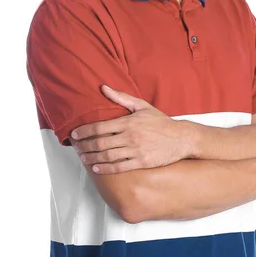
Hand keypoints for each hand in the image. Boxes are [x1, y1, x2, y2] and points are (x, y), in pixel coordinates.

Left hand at [70, 86, 189, 173]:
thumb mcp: (142, 106)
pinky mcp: (141, 162)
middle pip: (100, 143)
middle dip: (85, 146)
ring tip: (82, 157)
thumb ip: (121, 98)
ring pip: (107, 156)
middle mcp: (130, 136)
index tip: (75, 134)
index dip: (84, 131)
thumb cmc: (160, 121)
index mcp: (128, 122)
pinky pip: (119, 167)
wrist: (180, 138)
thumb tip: (104, 88)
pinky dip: (106, 168)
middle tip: (76, 147)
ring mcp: (135, 150)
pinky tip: (97, 167)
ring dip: (92, 157)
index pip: (100, 127)